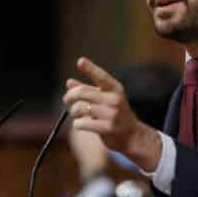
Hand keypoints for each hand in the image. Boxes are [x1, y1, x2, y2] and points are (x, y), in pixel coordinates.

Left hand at [62, 57, 161, 171]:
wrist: (131, 135)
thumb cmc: (116, 114)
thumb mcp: (105, 99)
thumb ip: (88, 90)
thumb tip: (69, 82)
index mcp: (115, 89)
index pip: (101, 76)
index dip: (90, 68)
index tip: (80, 61)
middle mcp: (115, 99)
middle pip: (82, 92)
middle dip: (70, 96)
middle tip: (66, 99)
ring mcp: (112, 114)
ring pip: (79, 108)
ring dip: (74, 112)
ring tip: (77, 115)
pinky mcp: (107, 128)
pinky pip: (82, 123)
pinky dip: (77, 124)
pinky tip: (81, 124)